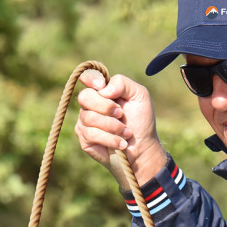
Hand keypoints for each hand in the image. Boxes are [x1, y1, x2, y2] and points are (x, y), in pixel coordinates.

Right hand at [74, 71, 167, 186]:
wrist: (142, 149)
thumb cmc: (141, 122)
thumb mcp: (139, 96)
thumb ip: (122, 83)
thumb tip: (102, 89)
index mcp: (103, 91)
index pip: (87, 78)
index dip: (91, 80)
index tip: (101, 86)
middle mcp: (91, 105)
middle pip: (84, 96)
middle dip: (105, 106)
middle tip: (121, 114)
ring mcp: (85, 121)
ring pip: (89, 117)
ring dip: (112, 126)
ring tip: (126, 133)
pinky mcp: (85, 138)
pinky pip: (90, 134)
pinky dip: (110, 138)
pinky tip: (121, 143)